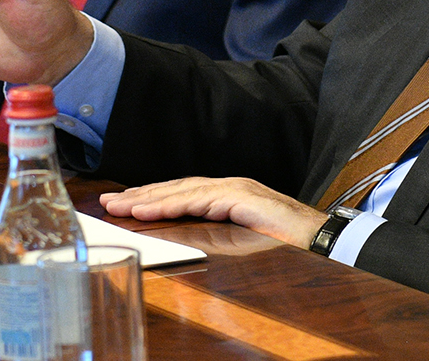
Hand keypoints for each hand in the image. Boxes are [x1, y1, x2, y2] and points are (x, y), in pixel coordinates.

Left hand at [98, 177, 326, 248]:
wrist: (320, 239)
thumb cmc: (284, 242)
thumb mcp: (239, 241)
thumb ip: (211, 235)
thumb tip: (180, 239)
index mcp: (228, 196)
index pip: (182, 193)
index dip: (152, 197)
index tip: (125, 204)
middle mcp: (228, 186)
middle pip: (175, 188)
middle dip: (140, 194)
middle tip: (108, 202)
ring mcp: (234, 188)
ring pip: (182, 190)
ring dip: (148, 198)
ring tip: (121, 206)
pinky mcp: (240, 196)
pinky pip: (198, 199)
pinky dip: (170, 203)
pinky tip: (148, 209)